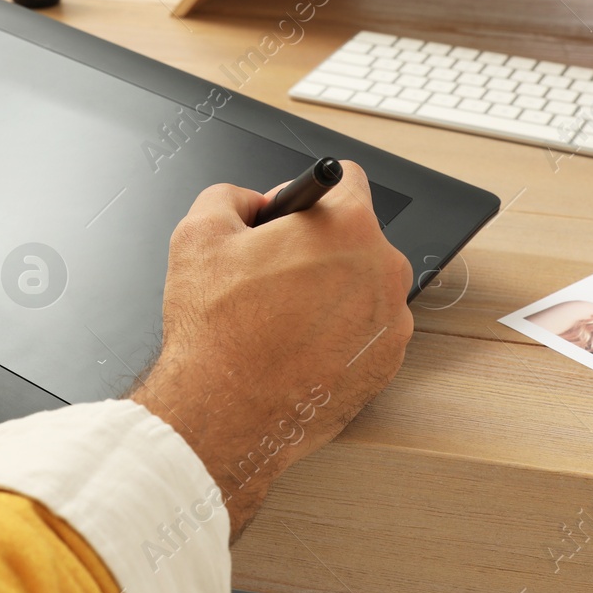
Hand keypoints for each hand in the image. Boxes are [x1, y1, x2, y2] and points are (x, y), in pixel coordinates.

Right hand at [129, 161, 413, 535]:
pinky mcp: (386, 366)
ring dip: (330, 292)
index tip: (290, 218)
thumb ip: (232, 195)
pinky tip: (296, 347)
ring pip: (362, 286)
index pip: (347, 179)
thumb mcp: (200, 231)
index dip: (306, 196)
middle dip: (318, 247)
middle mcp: (384, 271)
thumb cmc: (215, 330)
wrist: (221, 413)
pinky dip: (337, 335)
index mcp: (348, 227)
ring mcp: (391, 324)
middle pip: (357, 236)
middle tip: (273, 273)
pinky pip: (365, 332)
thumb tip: (250, 201)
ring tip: (280, 318)